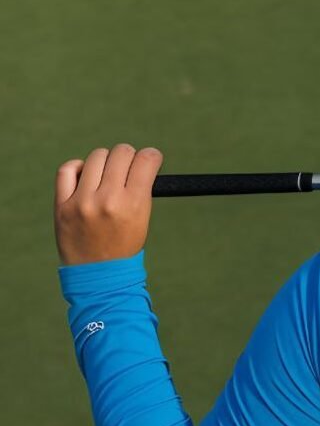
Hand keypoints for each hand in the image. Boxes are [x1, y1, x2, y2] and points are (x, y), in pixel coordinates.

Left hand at [54, 144, 162, 265]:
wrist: (98, 273)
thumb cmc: (125, 244)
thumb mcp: (143, 217)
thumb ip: (140, 188)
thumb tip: (136, 160)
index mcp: (135, 203)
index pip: (146, 159)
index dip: (151, 156)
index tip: (149, 160)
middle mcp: (108, 199)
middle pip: (122, 152)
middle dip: (129, 156)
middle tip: (128, 167)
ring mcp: (83, 201)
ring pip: (97, 157)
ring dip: (105, 161)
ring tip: (106, 174)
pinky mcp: (62, 205)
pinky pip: (67, 169)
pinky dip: (78, 167)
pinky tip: (85, 175)